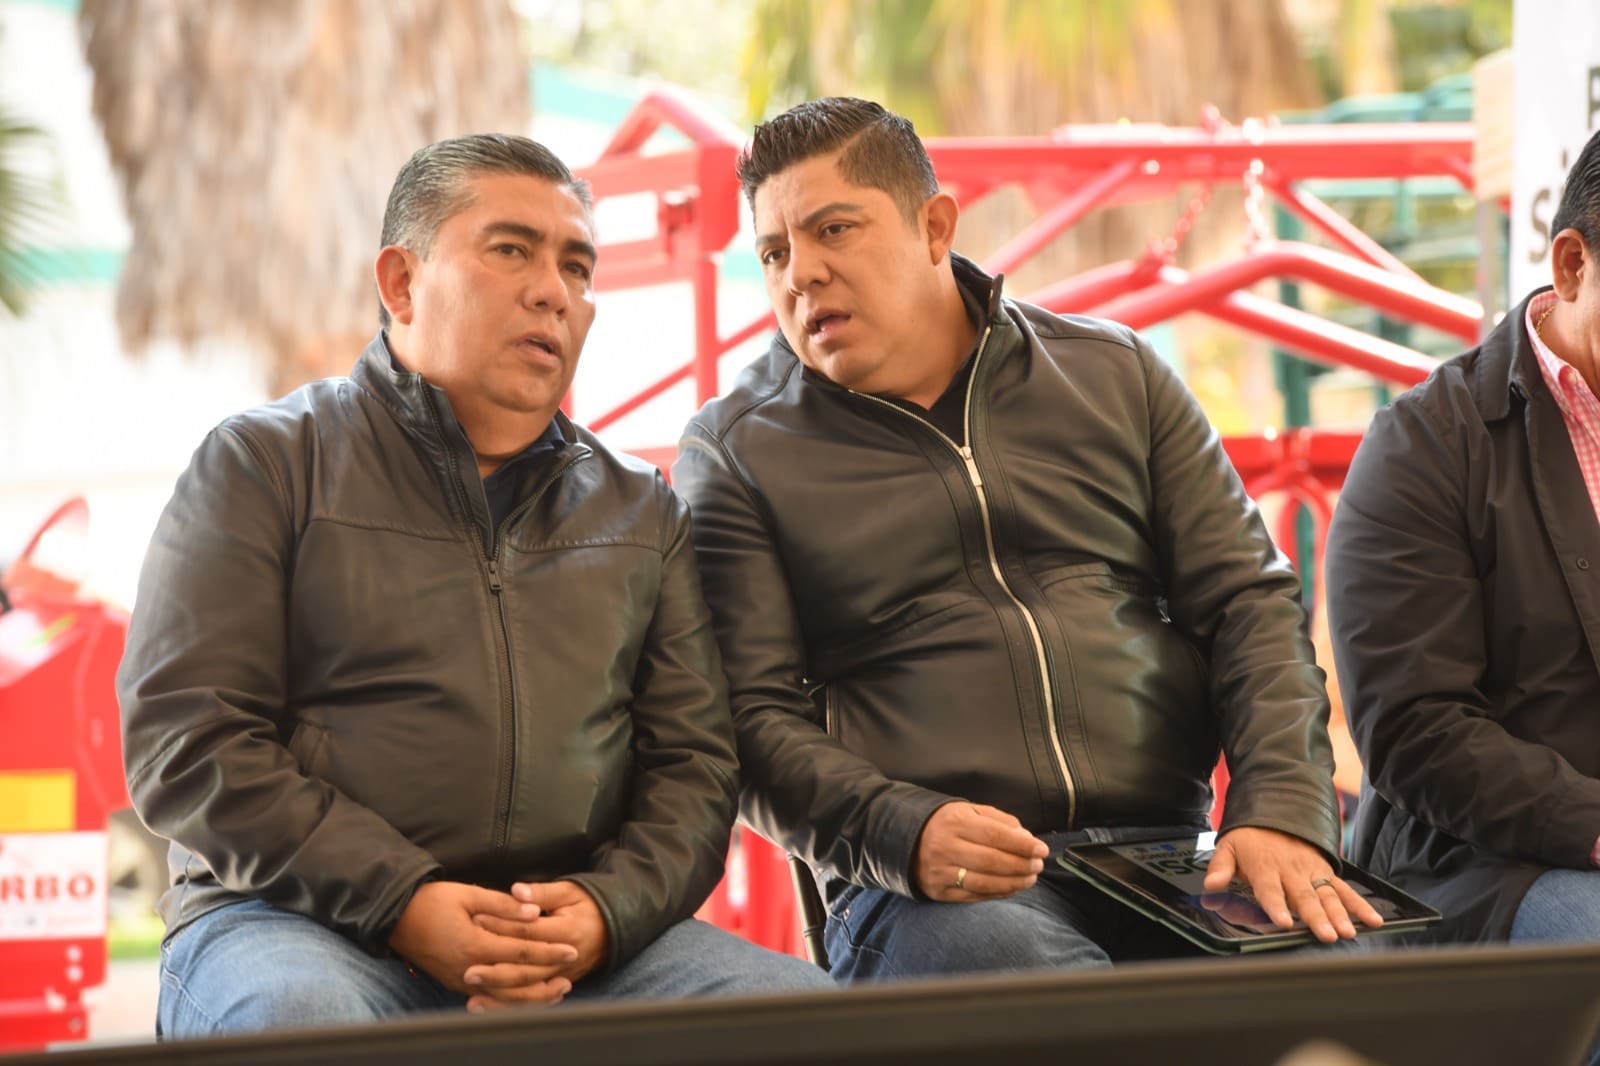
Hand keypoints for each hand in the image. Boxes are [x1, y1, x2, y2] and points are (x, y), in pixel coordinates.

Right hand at [388, 881, 576, 1005]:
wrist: (396, 918)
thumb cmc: (431, 901)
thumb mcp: (467, 894)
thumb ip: (502, 905)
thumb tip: (534, 913)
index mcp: (474, 945)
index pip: (521, 952)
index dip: (549, 951)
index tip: (572, 949)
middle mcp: (469, 969)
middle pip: (517, 980)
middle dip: (547, 975)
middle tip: (572, 968)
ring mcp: (461, 980)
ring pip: (505, 996)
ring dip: (534, 994)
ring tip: (558, 988)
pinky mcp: (456, 984)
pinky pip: (490, 997)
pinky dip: (513, 998)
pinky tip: (528, 994)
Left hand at [465, 880, 608, 1010]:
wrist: (612, 928)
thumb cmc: (587, 905)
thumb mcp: (569, 891)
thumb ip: (542, 892)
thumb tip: (517, 891)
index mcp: (568, 930)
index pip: (529, 931)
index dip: (502, 926)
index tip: (477, 921)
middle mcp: (566, 958)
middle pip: (527, 968)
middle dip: (496, 972)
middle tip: (468, 972)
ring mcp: (563, 975)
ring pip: (529, 990)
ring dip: (501, 996)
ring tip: (473, 999)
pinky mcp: (557, 985)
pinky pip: (532, 999)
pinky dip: (510, 1005)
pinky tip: (488, 1006)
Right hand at [914, 802, 1048, 901]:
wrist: (906, 839)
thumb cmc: (947, 823)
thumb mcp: (969, 811)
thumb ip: (999, 820)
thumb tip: (1027, 838)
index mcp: (955, 822)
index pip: (996, 835)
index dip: (1023, 845)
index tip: (1042, 849)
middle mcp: (945, 847)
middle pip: (993, 861)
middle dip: (1022, 865)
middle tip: (1039, 866)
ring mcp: (940, 871)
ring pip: (985, 883)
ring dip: (1014, 883)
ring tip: (1030, 878)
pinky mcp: (938, 891)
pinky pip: (974, 896)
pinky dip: (998, 894)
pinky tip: (1012, 888)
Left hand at [1203, 826, 1384, 942]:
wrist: (1275, 811)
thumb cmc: (1250, 836)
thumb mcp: (1228, 847)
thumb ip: (1220, 868)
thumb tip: (1211, 886)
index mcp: (1265, 866)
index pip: (1270, 889)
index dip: (1277, 906)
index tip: (1284, 922)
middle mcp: (1291, 870)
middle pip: (1304, 897)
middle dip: (1316, 918)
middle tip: (1326, 935)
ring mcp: (1312, 871)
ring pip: (1327, 895)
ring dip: (1339, 915)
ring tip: (1347, 932)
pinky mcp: (1326, 872)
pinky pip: (1345, 890)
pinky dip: (1360, 905)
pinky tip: (1372, 920)